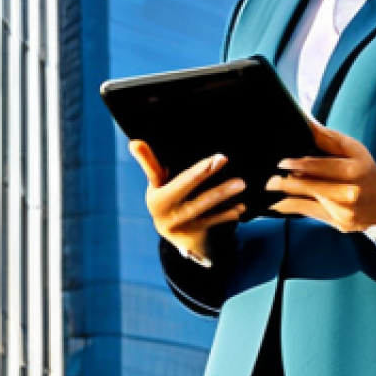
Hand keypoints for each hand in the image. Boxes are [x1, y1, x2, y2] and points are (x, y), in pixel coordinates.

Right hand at [128, 139, 245, 264]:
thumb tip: (134, 142)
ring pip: (206, 209)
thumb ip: (148, 163)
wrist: (170, 231)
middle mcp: (171, 215)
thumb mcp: (154, 183)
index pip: (181, 182)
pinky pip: (214, 222)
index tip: (217, 158)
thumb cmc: (164, 196)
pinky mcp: (196, 234)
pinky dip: (228, 214)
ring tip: (240, 184)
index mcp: (159, 199)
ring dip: (224, 196)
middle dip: (212, 179)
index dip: (199, 171)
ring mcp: (185, 226)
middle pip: (196, 196)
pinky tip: (240, 207)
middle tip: (228, 163)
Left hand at [264, 119, 375, 235]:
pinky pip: (307, 214)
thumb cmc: (365, 170)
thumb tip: (305, 122)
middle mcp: (349, 193)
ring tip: (270, 186)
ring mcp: (343, 211)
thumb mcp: (353, 150)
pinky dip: (289, 208)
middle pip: (310, 186)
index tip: (282, 163)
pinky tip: (275, 204)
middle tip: (269, 178)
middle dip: (286, 181)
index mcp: (355, 171)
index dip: (299, 164)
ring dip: (285, 193)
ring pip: (305, 201)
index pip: (322, 166)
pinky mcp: (337, 223)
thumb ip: (327, 138)